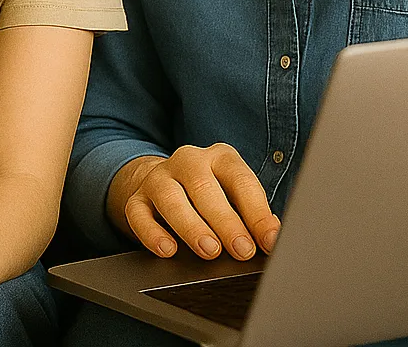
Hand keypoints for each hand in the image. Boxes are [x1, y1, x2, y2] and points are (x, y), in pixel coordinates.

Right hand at [109, 143, 280, 261]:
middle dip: (225, 221)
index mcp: (220, 157)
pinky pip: (138, 213)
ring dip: (191, 226)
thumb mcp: (236, 197)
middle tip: (241, 249)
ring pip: (170, 197)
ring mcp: (158, 177)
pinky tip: (168, 249)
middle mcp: (188, 161)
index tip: (269, 241)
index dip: (257, 213)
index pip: (241, 180)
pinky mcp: (136, 197)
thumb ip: (253, 214)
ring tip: (209, 250)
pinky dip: (152, 233)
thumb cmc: (212, 196)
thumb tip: (272, 237)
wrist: (166, 184)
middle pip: (204, 187)